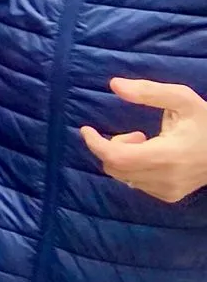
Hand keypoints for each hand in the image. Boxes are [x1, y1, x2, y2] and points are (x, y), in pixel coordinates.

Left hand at [81, 78, 206, 202]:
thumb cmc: (205, 122)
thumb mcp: (182, 99)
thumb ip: (148, 92)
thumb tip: (114, 85)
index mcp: (168, 155)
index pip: (117, 157)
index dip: (96, 144)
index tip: (87, 129)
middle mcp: (165, 178)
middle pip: (115, 167)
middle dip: (112, 147)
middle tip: (136, 134)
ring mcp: (167, 190)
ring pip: (123, 176)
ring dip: (124, 157)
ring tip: (148, 143)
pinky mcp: (169, 196)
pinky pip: (135, 183)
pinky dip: (133, 168)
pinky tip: (153, 156)